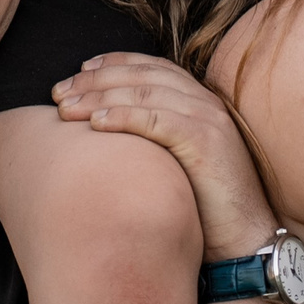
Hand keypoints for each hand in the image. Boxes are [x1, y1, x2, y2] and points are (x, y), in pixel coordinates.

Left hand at [53, 53, 277, 259]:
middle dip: (95, 80)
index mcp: (198, 101)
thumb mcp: (174, 162)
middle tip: (58, 93)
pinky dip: (124, 117)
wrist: (244, 239)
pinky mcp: (206, 141)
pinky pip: (158, 120)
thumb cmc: (203, 207)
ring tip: (66, 109)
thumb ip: (151, 138)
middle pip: (142, 75)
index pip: (150, 66)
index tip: (78, 72)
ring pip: (145, 92)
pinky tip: (96, 124)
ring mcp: (208, 119)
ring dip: (100, 97)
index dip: (111, 64)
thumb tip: (102, 131)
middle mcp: (204, 102)